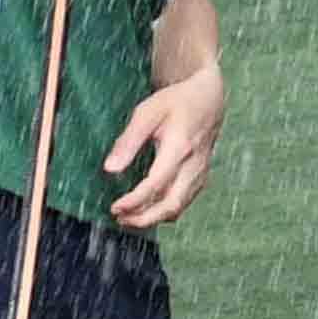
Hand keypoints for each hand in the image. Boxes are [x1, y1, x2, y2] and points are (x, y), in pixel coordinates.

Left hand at [101, 69, 225, 230]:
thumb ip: (128, 141)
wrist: (207, 99)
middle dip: (144, 219)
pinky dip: (164, 211)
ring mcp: (200, 173)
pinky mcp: (200, 177)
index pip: (156, 184)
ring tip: (128, 217)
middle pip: (171, 205)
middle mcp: (193, 165)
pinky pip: (183, 202)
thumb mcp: (146, 113)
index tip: (115, 208)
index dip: (134, 201)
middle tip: (120, 218)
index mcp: (180, 148)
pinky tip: (147, 209)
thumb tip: (110, 169)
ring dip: (153, 218)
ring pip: (178, 208)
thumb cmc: (176, 103)